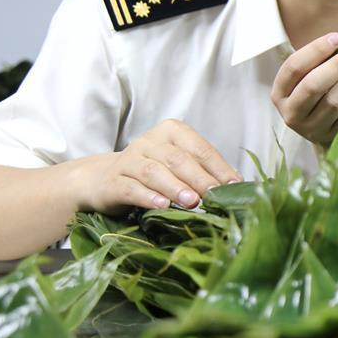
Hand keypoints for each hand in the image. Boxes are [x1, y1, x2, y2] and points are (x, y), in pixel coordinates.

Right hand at [79, 119, 241, 212]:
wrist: (103, 180)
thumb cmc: (153, 173)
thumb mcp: (178, 166)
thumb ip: (203, 171)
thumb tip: (234, 185)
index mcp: (171, 131)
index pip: (199, 148)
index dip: (218, 167)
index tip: (233, 185)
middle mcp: (148, 141)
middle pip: (178, 159)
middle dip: (198, 178)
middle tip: (214, 195)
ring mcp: (128, 160)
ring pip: (154, 172)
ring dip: (175, 187)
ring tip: (192, 202)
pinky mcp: (113, 182)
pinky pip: (131, 188)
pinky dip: (148, 197)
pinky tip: (162, 206)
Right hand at [270, 32, 337, 144]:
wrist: (325, 127)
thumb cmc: (318, 92)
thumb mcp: (310, 76)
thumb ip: (322, 62)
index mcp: (280, 93)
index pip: (293, 67)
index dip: (316, 49)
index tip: (337, 37)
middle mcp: (291, 113)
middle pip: (313, 85)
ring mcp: (310, 129)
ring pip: (333, 101)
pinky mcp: (330, 137)